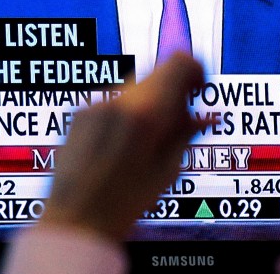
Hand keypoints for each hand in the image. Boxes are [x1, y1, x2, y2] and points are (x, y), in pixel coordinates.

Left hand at [39, 53, 205, 240]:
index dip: (194, 72)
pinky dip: (124, 114)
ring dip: (146, 104)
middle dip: (170, 95)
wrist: (76, 218)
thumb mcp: (167, 170)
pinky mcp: (81, 111)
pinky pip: (113, 101)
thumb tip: (203, 115)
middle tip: (175, 125)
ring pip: (134, 87)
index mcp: (147, 113)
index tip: (196, 91)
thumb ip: (185, 133)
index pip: (178, 62)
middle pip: (156, 74)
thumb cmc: (122, 203)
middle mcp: (119, 100)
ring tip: (144, 141)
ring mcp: (97, 103)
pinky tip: (121, 144)